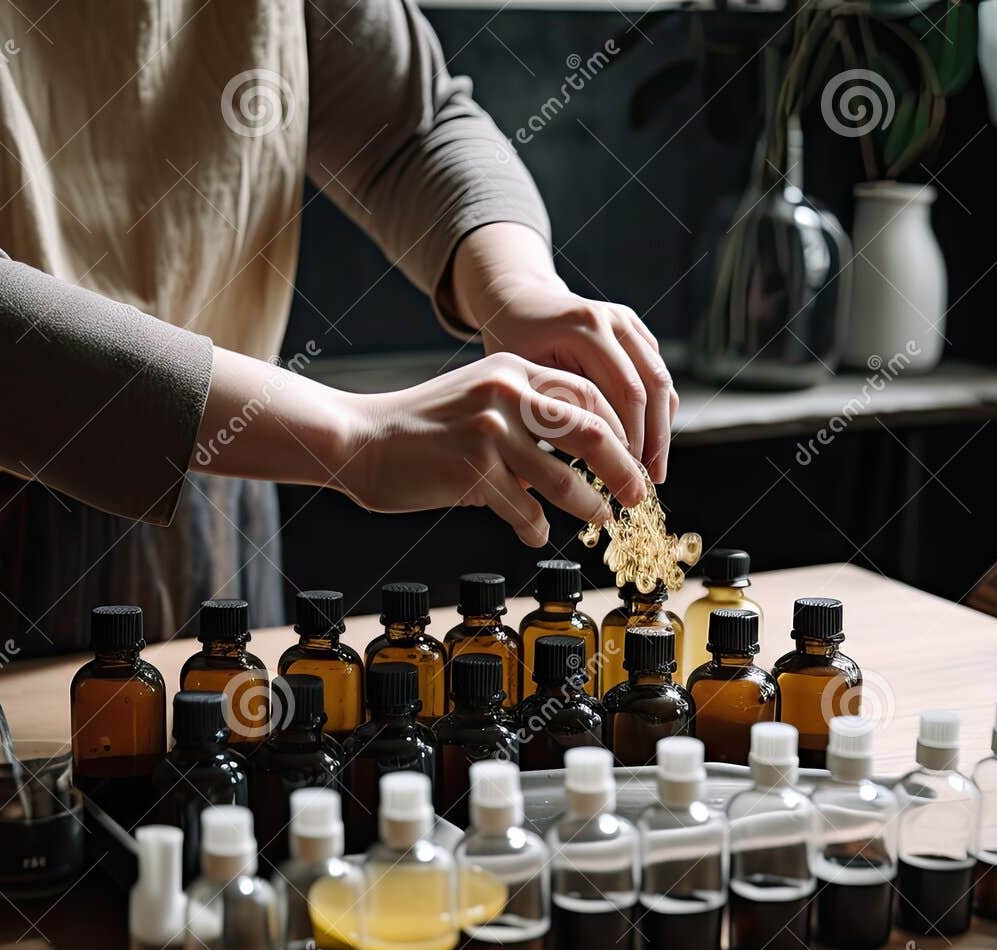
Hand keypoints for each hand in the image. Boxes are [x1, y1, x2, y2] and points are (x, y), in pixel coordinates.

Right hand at [336, 353, 647, 546]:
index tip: (633, 457)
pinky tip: (536, 534)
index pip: (591, 394)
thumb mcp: (479, 397)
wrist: (359, 440)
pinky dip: (536, 528)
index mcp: (513, 369)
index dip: (621, 430)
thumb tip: (583, 452)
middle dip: (625, 470)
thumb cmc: (421, 426)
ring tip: (598, 517)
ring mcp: (489, 433)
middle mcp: (507, 394)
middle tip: (637, 494)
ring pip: (566, 480)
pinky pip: (525, 511)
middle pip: (593, 432)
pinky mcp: (471, 473)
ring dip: (590, 506)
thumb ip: (527, 413)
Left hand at [449, 223, 676, 482]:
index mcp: (585, 327)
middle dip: (652, 440)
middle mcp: (613, 320)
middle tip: (647, 482)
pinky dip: (658, 411)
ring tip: (654, 470)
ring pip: (661, 382)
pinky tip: (649, 445)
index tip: (625, 476)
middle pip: (651, 388)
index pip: (624, 392)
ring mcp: (629, 322)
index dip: (630, 438)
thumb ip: (551, 407)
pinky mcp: (636, 331)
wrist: (520, 301)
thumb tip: (575, 462)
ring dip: (661, 429)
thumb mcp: (520, 375)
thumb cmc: (511, 344)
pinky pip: (656, 374)